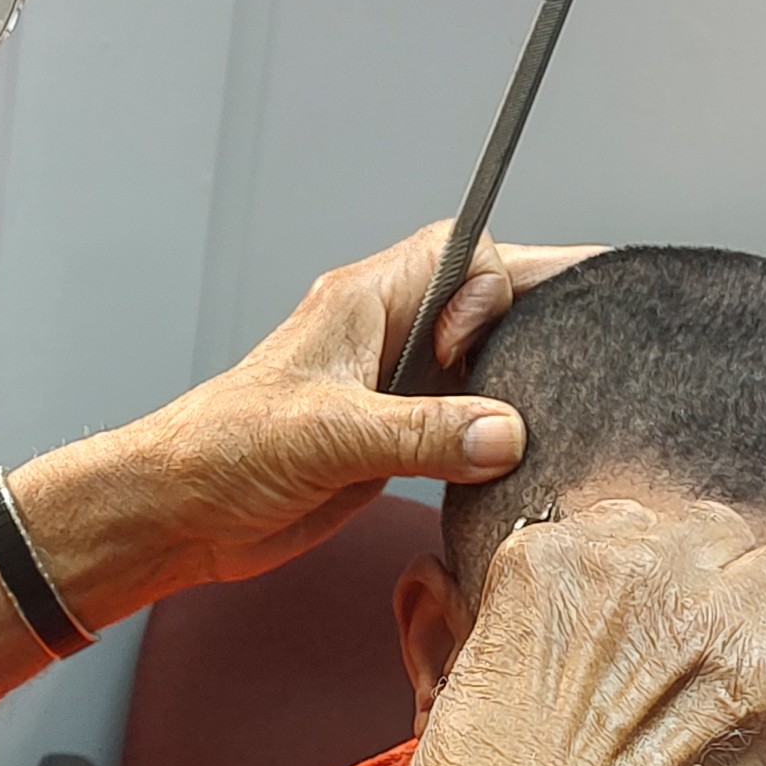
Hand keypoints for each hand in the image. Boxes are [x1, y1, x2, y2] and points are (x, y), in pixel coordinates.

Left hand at [113, 223, 599, 589]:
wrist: (180, 513)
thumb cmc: (221, 450)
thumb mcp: (328, 436)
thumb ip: (421, 432)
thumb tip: (506, 433)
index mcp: (366, 304)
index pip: (462, 252)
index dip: (497, 286)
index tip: (493, 345)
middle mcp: (385, 340)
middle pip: (486, 306)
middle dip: (535, 323)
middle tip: (585, 355)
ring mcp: (392, 393)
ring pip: (481, 369)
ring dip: (517, 390)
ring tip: (560, 417)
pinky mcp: (393, 445)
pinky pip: (464, 430)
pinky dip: (493, 444)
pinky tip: (512, 468)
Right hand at [403, 500, 765, 765]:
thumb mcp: (475, 678)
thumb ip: (532, 628)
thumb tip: (571, 633)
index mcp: (553, 559)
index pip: (636, 525)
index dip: (657, 575)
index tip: (659, 617)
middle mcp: (635, 563)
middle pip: (715, 535)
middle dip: (720, 585)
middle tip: (711, 654)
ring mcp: (709, 614)